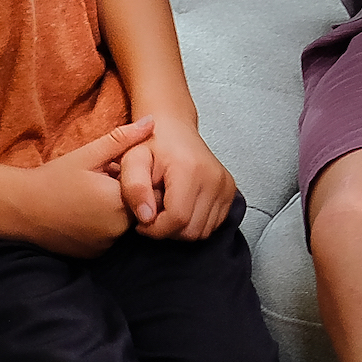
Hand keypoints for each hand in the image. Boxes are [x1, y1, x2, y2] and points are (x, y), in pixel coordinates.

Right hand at [15, 118, 152, 256]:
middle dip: (128, 196)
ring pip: (125, 225)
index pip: (149, 190)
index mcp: (119, 202)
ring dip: (117, 213)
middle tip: (102, 184)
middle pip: (139, 209)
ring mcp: (105, 246)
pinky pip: (110, 239)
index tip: (116, 172)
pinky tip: (85, 215)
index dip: (137, 179)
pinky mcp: (95, 255)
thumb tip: (152, 121)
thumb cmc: (53, 178)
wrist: (20, 209)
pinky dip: (104, 227)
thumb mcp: (88, 155)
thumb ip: (123, 139)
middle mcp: (116, 229)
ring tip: (92, 199)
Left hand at [119, 123, 237, 240]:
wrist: (173, 129)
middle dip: (167, 229)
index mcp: (190, 169)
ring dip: (180, 227)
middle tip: (153, 211)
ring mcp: (225, 186)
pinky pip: (212, 225)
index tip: (143, 220)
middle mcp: (213, 178)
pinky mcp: (229, 191)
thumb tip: (146, 217)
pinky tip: (181, 206)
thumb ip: (134, 188)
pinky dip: (194, 222)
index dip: (155, 228)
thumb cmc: (151, 144)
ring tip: (166, 206)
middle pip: (191, 230)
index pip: (177, 219)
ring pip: (202, 232)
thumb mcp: (132, 160)